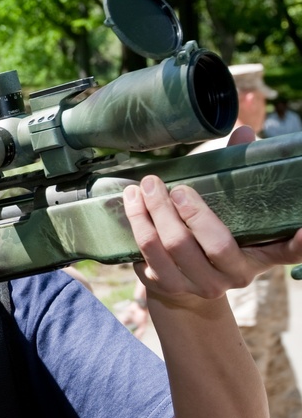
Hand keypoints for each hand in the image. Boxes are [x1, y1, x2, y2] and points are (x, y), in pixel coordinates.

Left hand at [123, 173, 301, 306]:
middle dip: (190, 211)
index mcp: (254, 259)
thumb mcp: (232, 215)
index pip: (284, 252)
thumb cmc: (211, 237)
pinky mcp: (162, 284)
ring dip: (153, 212)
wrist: (183, 283)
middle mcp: (228, 277)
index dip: (298, 244)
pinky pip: (145, 253)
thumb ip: (238, 178)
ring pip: (170, 247)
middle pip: (210, 244)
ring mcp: (194, 284)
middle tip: (173, 186)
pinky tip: (132, 202)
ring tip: (144, 186)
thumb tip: (244, 133)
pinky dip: (136, 223)